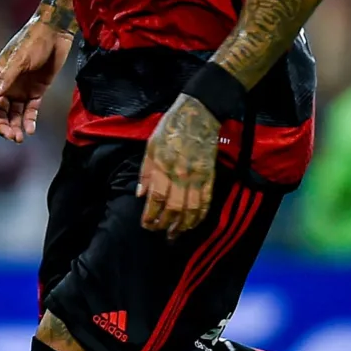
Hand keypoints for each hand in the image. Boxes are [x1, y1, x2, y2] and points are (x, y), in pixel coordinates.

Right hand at [0, 17, 72, 141]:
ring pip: (14, 113)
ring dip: (15, 126)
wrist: (56, 33)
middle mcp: (7, 85)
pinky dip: (29, 120)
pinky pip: (30, 110)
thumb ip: (6, 78)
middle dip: (3, 125)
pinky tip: (30, 130)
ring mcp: (21, 89)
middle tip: (12, 136)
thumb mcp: (19, 59)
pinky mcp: (36, 91)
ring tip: (20, 138)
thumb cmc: (34, 42)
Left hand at [138, 94, 221, 235]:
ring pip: (192, 208)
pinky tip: (194, 223)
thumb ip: (145, 173)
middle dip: (166, 224)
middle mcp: (181, 173)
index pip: (156, 198)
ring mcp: (198, 176)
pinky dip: (201, 215)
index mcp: (163, 165)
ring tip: (176, 234)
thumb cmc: (169, 129)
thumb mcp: (150, 146)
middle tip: (159, 232)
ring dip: (184, 225)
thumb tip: (140, 196)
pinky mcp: (210, 175)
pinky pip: (207, 200)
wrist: (198, 116)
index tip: (146, 225)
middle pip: (174, 207)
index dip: (151, 216)